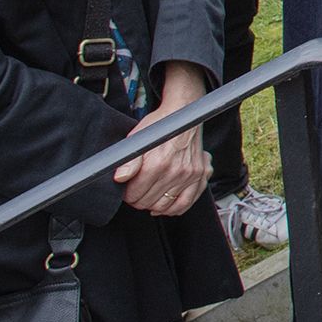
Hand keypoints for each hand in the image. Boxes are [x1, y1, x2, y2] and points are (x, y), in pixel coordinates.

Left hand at [117, 62, 212, 217]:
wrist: (183, 113)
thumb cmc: (159, 125)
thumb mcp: (137, 139)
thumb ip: (128, 161)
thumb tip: (120, 178)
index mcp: (157, 164)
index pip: (135, 194)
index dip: (127, 195)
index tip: (127, 190)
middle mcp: (176, 171)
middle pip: (149, 202)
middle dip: (138, 200)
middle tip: (136, 193)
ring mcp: (190, 174)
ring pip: (166, 205)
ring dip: (154, 205)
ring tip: (149, 199)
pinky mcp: (200, 174)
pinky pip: (187, 202)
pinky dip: (175, 209)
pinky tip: (166, 206)